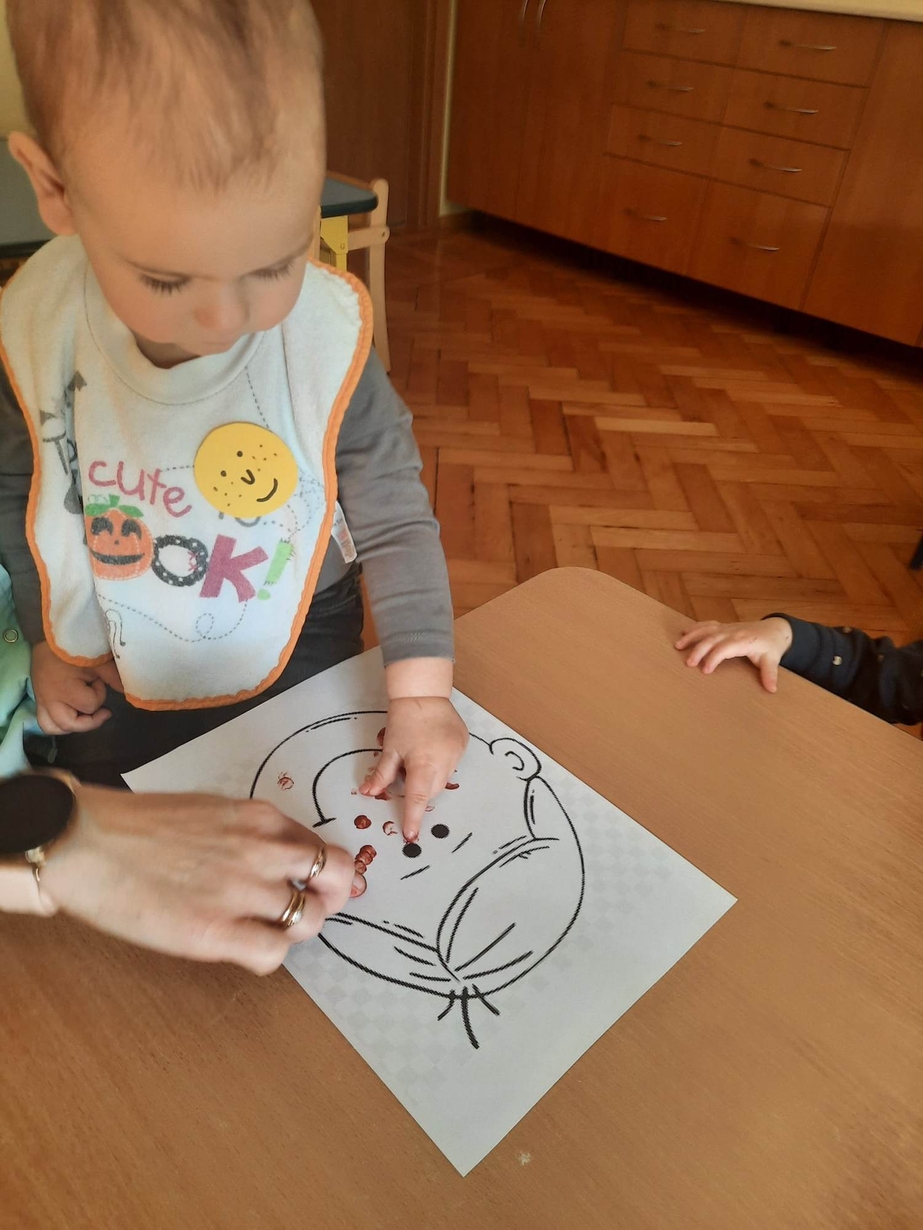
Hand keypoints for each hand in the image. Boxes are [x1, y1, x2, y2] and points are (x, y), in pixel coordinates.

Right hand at [31, 641, 123, 734]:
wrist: (52, 635)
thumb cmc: (77, 647)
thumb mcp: (99, 661)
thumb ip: (114, 678)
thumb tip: (130, 693)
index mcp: (66, 688)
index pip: (89, 705)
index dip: (99, 694)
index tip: (97, 679)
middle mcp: (51, 699)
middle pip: (69, 724)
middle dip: (88, 721)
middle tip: (102, 711)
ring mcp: (41, 699)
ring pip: (52, 727)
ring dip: (70, 726)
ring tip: (84, 715)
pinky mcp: (37, 698)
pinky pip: (42, 720)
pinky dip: (56, 723)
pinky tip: (70, 714)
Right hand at [41, 785, 360, 974]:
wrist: (87, 842)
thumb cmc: (137, 826)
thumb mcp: (210, 811)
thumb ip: (249, 832)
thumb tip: (276, 856)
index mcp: (259, 818)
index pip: (321, 845)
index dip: (327, 870)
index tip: (324, 883)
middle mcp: (262, 849)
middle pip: (335, 877)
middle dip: (332, 897)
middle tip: (312, 909)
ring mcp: (242, 891)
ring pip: (312, 919)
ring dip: (297, 930)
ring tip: (268, 931)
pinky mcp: (215, 932)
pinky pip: (274, 953)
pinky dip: (268, 956)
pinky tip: (244, 949)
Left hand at [359, 697, 468, 841]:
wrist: (425, 693)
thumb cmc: (404, 720)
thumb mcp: (390, 748)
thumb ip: (381, 774)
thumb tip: (368, 792)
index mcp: (423, 765)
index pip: (418, 799)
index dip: (413, 818)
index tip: (410, 835)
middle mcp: (444, 763)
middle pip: (431, 791)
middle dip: (420, 792)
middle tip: (407, 774)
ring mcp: (457, 754)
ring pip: (443, 779)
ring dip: (430, 778)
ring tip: (420, 758)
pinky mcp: (463, 745)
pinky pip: (452, 765)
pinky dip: (441, 765)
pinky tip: (432, 749)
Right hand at [676, 617, 792, 692]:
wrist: (775, 629)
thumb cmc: (771, 646)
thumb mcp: (772, 660)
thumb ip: (770, 674)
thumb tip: (771, 689)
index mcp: (742, 641)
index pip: (724, 648)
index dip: (713, 658)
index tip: (705, 671)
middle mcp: (732, 632)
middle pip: (711, 639)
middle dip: (698, 650)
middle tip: (688, 664)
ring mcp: (726, 628)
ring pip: (706, 630)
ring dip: (691, 637)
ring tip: (678, 646)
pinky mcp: (723, 627)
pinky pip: (706, 625)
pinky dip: (694, 628)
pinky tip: (684, 632)